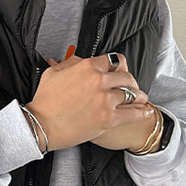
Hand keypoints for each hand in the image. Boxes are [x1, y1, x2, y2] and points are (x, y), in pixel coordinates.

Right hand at [26, 53, 153, 151]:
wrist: (40, 126)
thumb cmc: (43, 102)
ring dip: (138, 96)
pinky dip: (141, 112)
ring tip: (141, 98)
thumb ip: (70, 63)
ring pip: (131, 94)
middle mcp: (99, 80)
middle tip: (132, 86)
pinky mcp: (108, 119)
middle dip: (130, 81)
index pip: (112, 60)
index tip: (119, 72)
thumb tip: (77, 59)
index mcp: (87, 66)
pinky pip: (131, 113)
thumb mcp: (53, 73)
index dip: (117, 67)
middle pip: (125, 76)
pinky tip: (146, 111)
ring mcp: (105, 100)